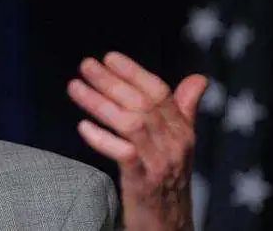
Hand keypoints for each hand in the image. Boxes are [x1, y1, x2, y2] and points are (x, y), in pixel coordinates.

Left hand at [67, 51, 206, 230]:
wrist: (170, 226)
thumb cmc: (168, 180)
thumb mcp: (179, 144)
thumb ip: (184, 110)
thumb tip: (197, 79)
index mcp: (183, 131)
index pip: (160, 92)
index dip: (134, 72)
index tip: (109, 57)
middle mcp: (175, 144)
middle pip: (142, 104)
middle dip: (111, 81)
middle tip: (86, 65)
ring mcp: (160, 164)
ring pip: (131, 124)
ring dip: (99, 103)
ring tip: (75, 88)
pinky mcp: (143, 183)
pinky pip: (123, 154)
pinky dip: (102, 138)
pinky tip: (83, 126)